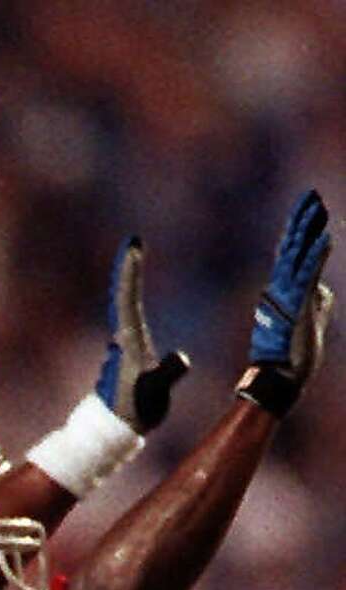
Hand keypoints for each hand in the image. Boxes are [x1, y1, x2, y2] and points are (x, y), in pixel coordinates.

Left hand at [95, 237, 189, 432]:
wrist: (114, 428)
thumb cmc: (133, 409)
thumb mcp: (154, 392)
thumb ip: (167, 373)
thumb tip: (181, 359)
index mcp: (129, 339)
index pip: (128, 297)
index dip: (131, 271)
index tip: (134, 246)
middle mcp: (121, 336)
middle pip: (123, 295)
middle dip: (128, 268)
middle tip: (133, 243)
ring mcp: (122, 343)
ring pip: (124, 305)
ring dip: (128, 280)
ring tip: (133, 256)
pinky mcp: (126, 352)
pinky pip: (129, 317)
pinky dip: (131, 299)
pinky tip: (132, 294)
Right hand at [238, 190, 331, 413]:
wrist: (279, 377)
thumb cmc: (293, 355)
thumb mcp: (309, 322)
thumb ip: (316, 302)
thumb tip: (323, 288)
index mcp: (282, 291)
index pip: (290, 253)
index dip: (299, 229)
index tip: (308, 208)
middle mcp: (279, 288)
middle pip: (292, 247)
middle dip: (303, 220)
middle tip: (313, 196)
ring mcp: (286, 295)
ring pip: (297, 255)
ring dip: (309, 230)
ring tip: (320, 207)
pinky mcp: (296, 305)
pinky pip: (307, 275)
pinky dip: (315, 255)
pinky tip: (325, 238)